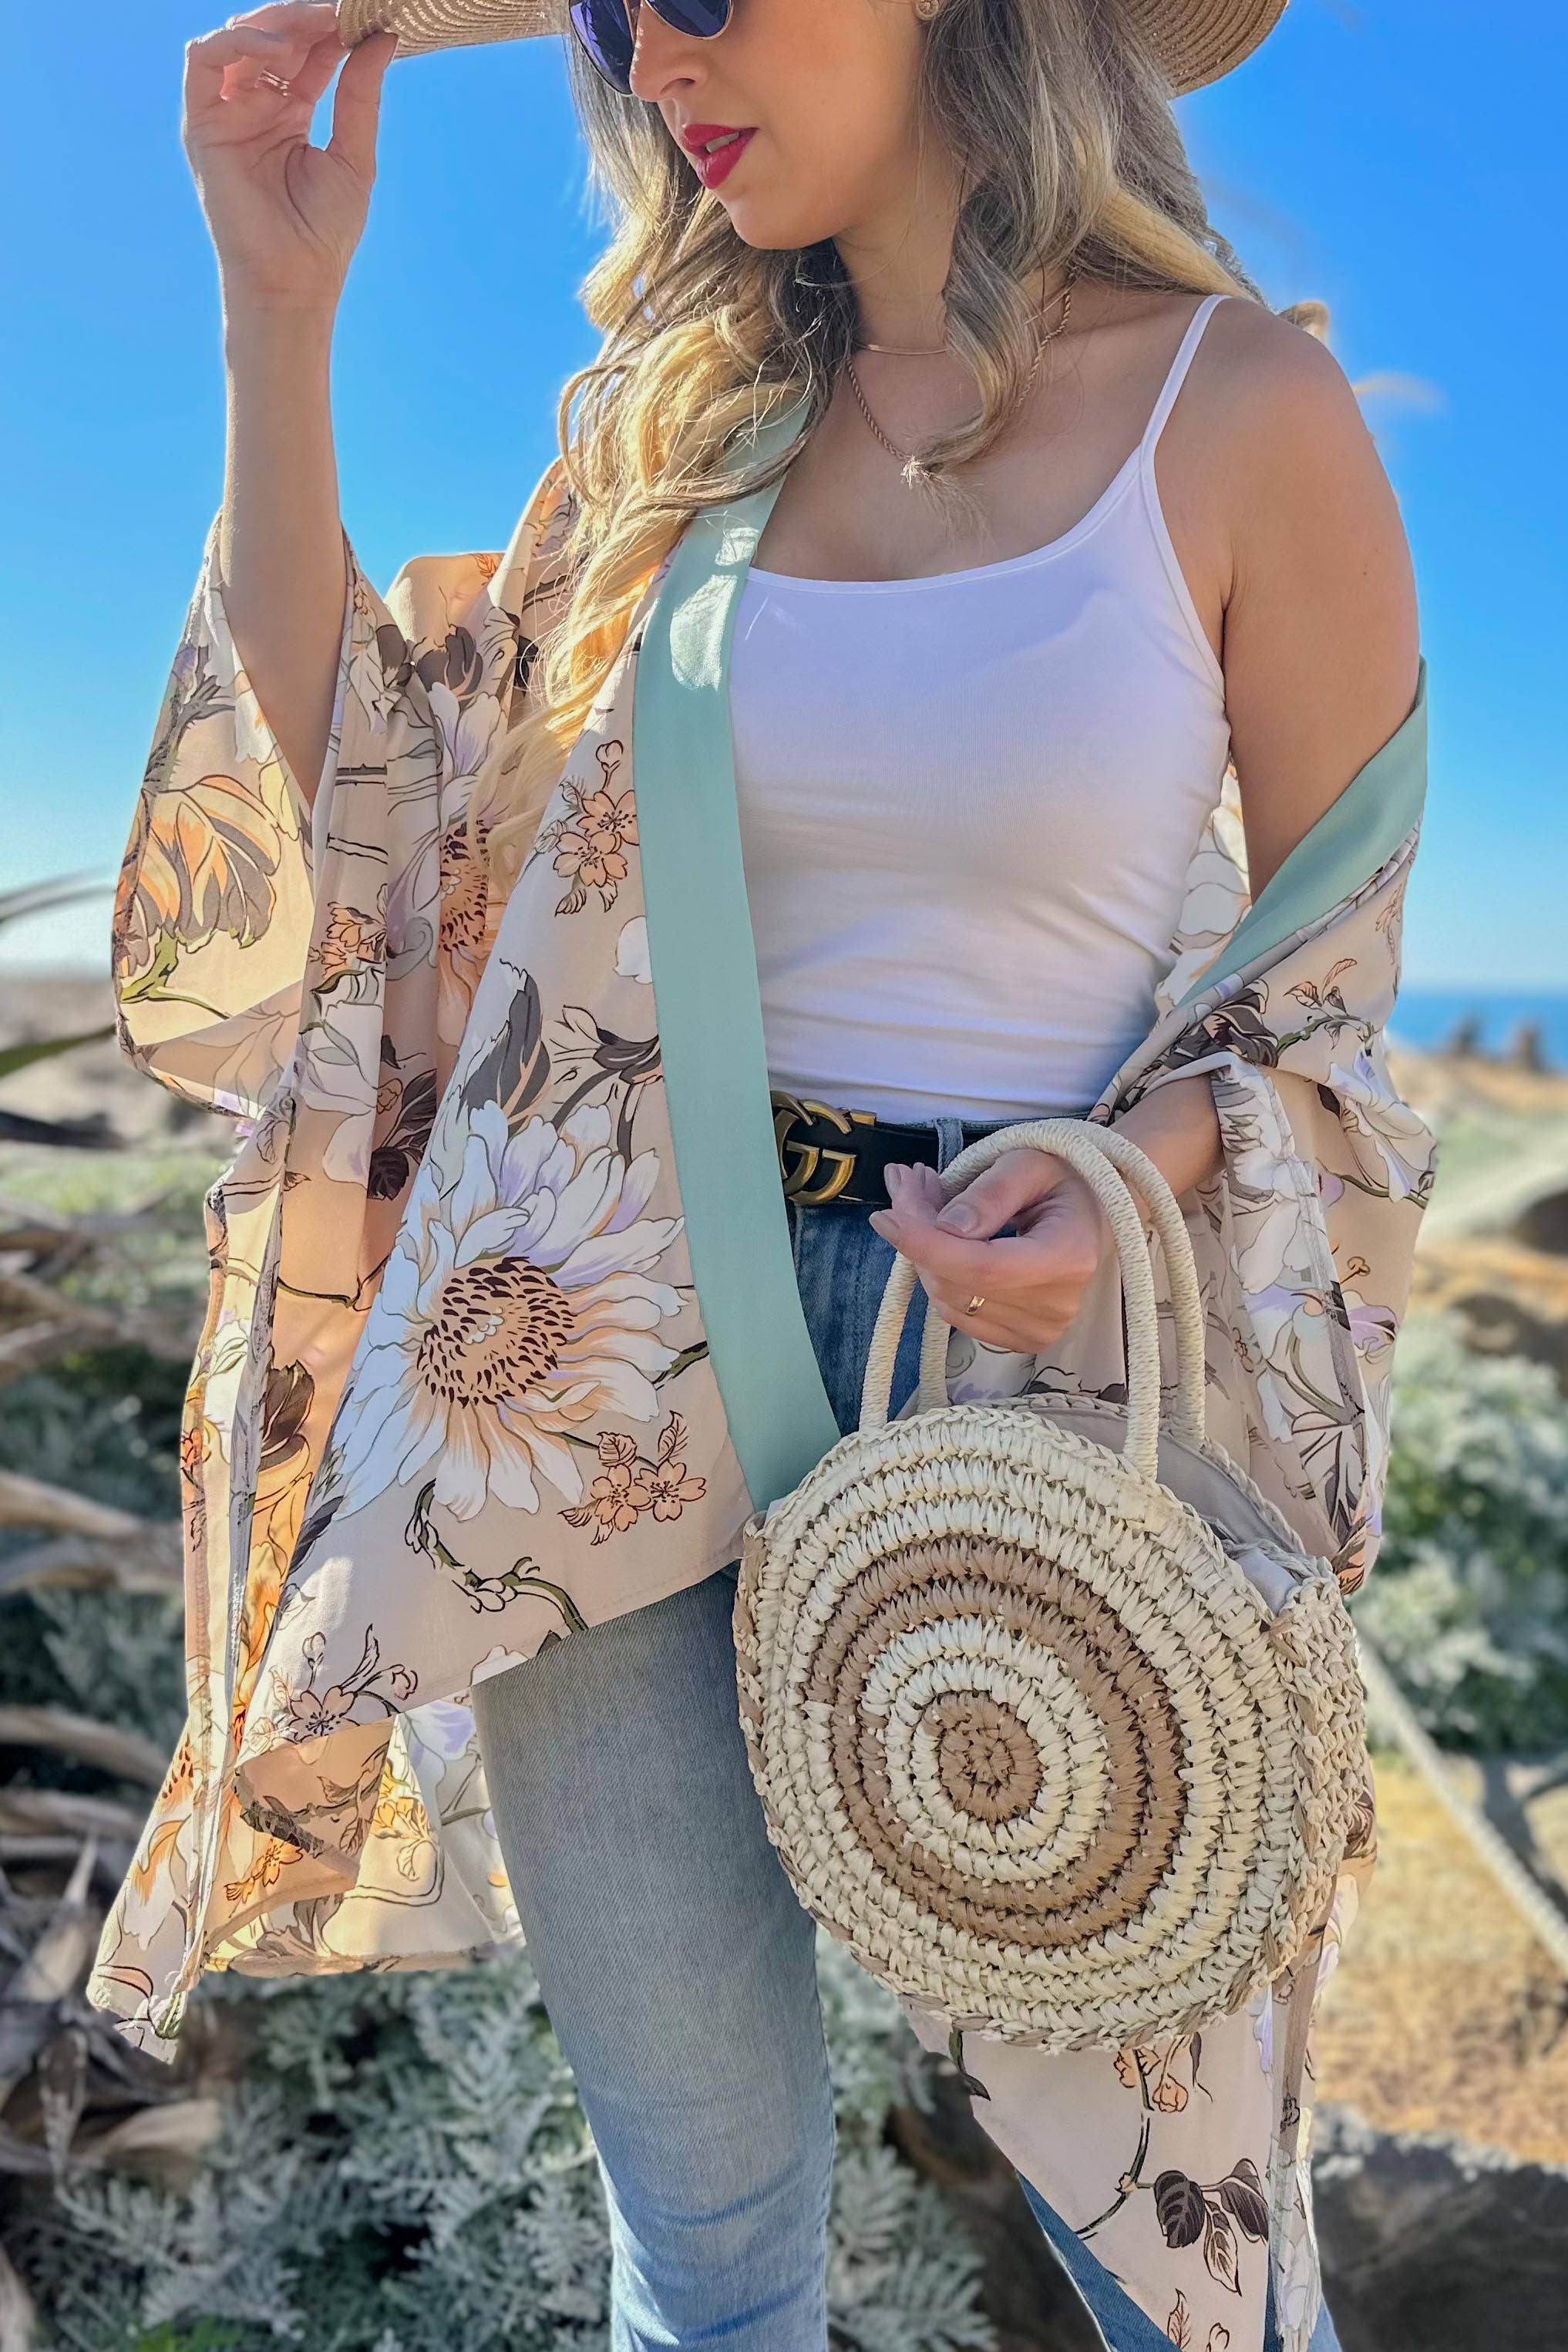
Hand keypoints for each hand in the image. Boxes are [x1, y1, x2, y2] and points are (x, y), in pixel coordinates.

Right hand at [184, 4, 396, 313]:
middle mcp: (255, 108)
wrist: (293, 282)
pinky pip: (204, 60)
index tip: (360, 17)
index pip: (306, 55)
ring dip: (274, 22)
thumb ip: (360, 95)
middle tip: (339, 10)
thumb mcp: (353, 156)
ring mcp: (227, 114)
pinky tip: (276, 49)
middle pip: (273, 39)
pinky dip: (236, 42)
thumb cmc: (322, 233)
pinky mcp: (202, 125)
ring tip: (312, 24)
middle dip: (304, 18)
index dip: (330, 31)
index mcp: (290, 114)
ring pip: (238, 39)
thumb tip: (383, 39)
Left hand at [866, 1149, 1111, 1355]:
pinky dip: (938, 1275)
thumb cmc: (1062, 1180)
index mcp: (1068, 1258)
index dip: (927, 1245)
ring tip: (926, 1203)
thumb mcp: (1029, 1164)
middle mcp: (1056, 1306)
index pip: (984, 1267)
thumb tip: (945, 1228)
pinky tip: (943, 1240)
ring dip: (923, 1253)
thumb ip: (990, 1192)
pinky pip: (956, 1314)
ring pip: (948, 1300)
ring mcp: (1039, 1331)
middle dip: (917, 1235)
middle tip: (908, 1185)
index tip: (886, 1216)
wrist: (1091, 1213)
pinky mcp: (1019, 1341)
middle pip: (958, 1284)